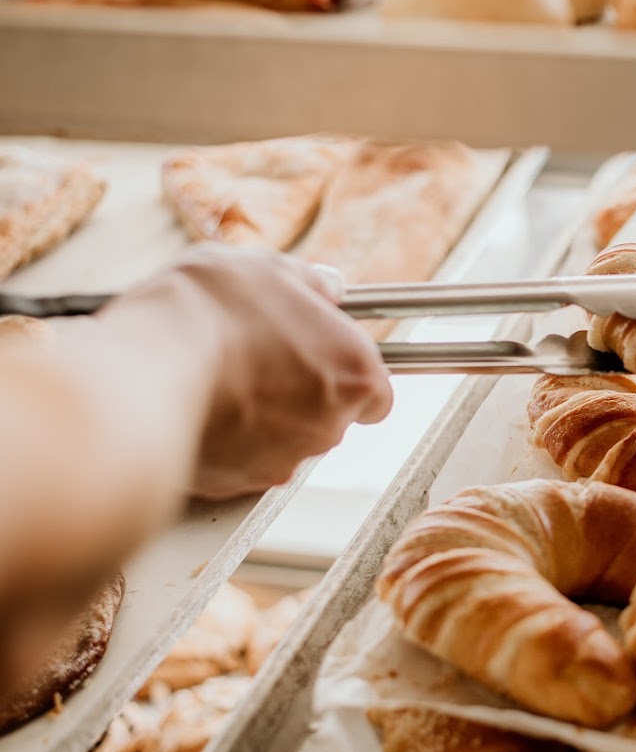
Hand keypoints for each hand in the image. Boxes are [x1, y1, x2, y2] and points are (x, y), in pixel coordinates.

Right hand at [102, 245, 392, 499]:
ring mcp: (287, 459)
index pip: (376, 390)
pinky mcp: (241, 484)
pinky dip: (226, 441)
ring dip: (262, 418)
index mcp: (354, 370)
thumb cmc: (205, 314)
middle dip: (300, 392)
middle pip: (330, 415)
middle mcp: (332, 424)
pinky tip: (199, 407)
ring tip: (219, 379)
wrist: (143, 375)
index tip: (320, 356)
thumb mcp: (263, 268)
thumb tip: (324, 288)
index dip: (345, 372)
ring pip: (285, 441)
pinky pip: (241, 461)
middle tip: (258, 359)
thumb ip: (306, 282)